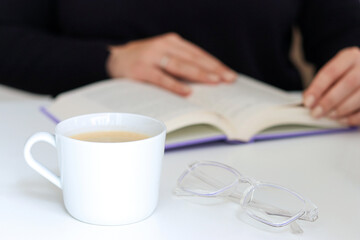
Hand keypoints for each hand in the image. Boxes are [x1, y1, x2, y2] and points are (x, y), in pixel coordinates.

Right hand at [106, 33, 236, 95]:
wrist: (113, 58)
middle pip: (193, 59)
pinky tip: (187, 92)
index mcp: (172, 42)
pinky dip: (174, 85)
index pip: (198, 54)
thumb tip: (205, 80)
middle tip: (228, 79)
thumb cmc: (143, 60)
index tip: (229, 75)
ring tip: (214, 82)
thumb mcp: (163, 56)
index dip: (215, 64)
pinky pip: (161, 78)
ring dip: (199, 74)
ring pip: (180, 65)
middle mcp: (164, 45)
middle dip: (213, 70)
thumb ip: (180, 63)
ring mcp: (152, 56)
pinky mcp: (141, 69)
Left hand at [303, 47, 359, 124]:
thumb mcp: (333, 75)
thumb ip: (321, 87)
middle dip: (329, 101)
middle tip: (316, 113)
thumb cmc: (345, 76)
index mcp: (350, 57)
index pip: (331, 71)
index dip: (318, 88)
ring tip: (330, 116)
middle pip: (349, 83)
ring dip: (342, 109)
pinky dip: (354, 117)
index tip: (307, 102)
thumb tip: (309, 102)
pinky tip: (343, 120)